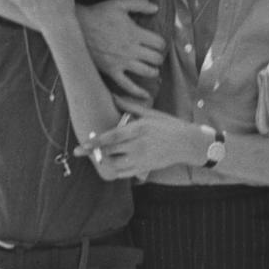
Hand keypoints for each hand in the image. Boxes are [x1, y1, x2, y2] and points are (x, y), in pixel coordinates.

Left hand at [77, 106, 201, 180]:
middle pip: (110, 152)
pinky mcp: (144, 168)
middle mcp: (139, 145)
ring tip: (98, 156)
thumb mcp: (150, 113)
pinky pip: (124, 173)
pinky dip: (115, 170)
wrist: (187, 143)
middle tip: (84, 151)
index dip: (94, 143)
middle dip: (96, 152)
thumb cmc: (168, 125)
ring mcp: (142, 158)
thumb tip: (112, 95)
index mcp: (138, 129)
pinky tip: (112, 164)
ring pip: (115, 165)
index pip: (111, 137)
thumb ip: (129, 106)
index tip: (81, 147)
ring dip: (104, 161)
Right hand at [78, 0, 162, 96]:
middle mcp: (131, 49)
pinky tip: (145, 95)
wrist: (77, 27)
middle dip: (159, 57)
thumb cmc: (99, 14)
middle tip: (155, 56)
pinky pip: (128, 85)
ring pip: (147, 72)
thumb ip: (139, 3)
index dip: (162, 43)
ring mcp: (121, 62)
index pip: (159, 43)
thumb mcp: (120, 3)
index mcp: (135, 33)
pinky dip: (138, 92)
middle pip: (156, 58)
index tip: (158, 43)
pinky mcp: (111, 71)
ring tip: (152, 69)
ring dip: (153, 71)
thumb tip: (156, 7)